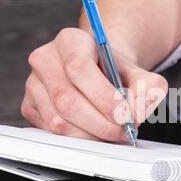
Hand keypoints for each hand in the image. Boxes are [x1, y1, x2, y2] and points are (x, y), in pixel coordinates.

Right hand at [21, 28, 167, 140]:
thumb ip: (150, 88)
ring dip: (91, 135)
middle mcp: (45, 59)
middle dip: (101, 124)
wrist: (98, 71)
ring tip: (112, 131)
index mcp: (70, 41)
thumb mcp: (139, 73)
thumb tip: (140, 110)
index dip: (104, 97)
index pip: (79, 69)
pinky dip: (78, 139)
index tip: (125, 115)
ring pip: (58, 122)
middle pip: (67, 101)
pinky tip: (94, 131)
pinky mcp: (30, 107)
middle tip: (124, 131)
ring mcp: (33, 84)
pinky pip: (51, 132)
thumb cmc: (114, 71)